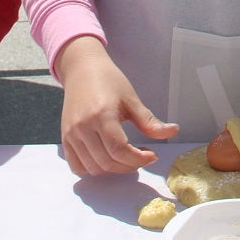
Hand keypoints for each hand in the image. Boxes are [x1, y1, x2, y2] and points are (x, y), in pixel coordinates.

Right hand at [54, 36, 179, 174]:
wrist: (82, 69)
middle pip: (107, 162)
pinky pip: (77, 166)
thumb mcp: (131, 99)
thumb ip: (149, 121)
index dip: (138, 159)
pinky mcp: (65, 138)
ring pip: (93, 168)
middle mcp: (83, 127)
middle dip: (129, 165)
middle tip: (141, 156)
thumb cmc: (108, 81)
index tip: (152, 155)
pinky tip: (106, 158)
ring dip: (113, 169)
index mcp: (102, 115)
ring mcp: (71, 134)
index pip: (119, 150)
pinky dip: (93, 169)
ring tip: (125, 156)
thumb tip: (173, 131)